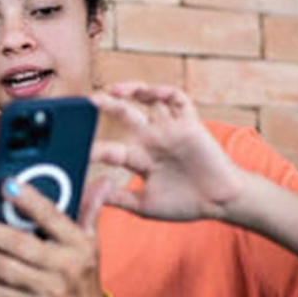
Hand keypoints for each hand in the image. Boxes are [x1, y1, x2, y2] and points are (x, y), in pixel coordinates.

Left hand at [0, 178, 112, 296]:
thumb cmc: (82, 273)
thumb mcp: (91, 242)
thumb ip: (90, 210)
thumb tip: (103, 181)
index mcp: (78, 245)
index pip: (52, 218)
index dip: (30, 201)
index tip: (8, 185)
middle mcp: (64, 267)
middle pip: (20, 245)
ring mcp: (47, 291)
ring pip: (6, 271)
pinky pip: (0, 295)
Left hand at [89, 82, 248, 221]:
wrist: (219, 202)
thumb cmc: (184, 204)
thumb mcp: (144, 206)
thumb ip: (118, 200)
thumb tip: (89, 197)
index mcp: (139, 159)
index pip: (111, 149)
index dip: (94, 150)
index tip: (78, 152)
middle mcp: (152, 140)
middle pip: (125, 115)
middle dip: (108, 105)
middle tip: (90, 100)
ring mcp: (170, 130)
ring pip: (149, 100)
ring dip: (133, 90)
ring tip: (115, 90)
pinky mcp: (190, 124)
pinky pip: (178, 99)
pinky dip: (164, 92)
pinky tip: (150, 92)